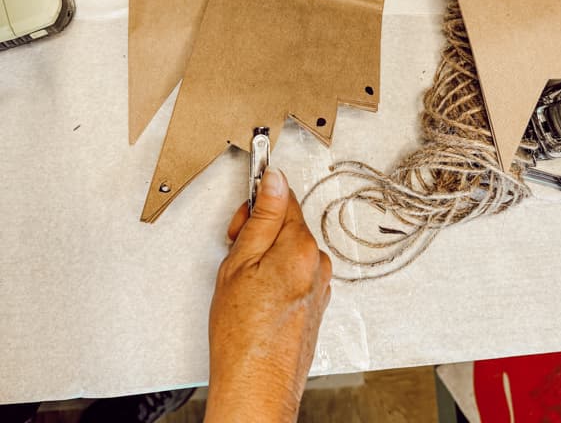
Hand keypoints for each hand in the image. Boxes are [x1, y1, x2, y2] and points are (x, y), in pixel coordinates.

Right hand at [204, 167, 331, 422]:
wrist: (256, 388)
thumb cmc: (242, 334)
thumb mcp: (239, 262)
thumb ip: (261, 216)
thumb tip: (274, 179)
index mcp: (300, 247)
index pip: (282, 197)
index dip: (256, 202)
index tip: (242, 210)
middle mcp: (316, 262)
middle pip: (286, 223)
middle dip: (259, 230)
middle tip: (235, 253)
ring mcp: (319, 284)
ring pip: (288, 248)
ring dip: (266, 254)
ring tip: (243, 283)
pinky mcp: (315, 302)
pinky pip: (294, 271)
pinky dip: (276, 274)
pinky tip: (257, 297)